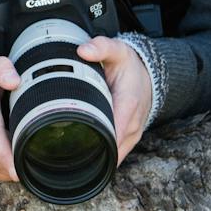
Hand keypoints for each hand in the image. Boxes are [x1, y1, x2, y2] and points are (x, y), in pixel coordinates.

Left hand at [76, 36, 153, 163]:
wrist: (148, 75)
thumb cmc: (130, 66)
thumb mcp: (118, 50)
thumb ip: (101, 47)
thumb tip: (82, 50)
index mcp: (128, 103)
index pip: (113, 129)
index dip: (95, 140)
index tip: (73, 146)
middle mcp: (133, 123)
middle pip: (111, 147)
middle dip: (90, 153)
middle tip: (62, 157)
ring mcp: (132, 134)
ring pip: (114, 155)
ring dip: (96, 158)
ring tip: (70, 162)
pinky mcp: (129, 139)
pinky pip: (116, 154)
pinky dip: (102, 157)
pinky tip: (85, 161)